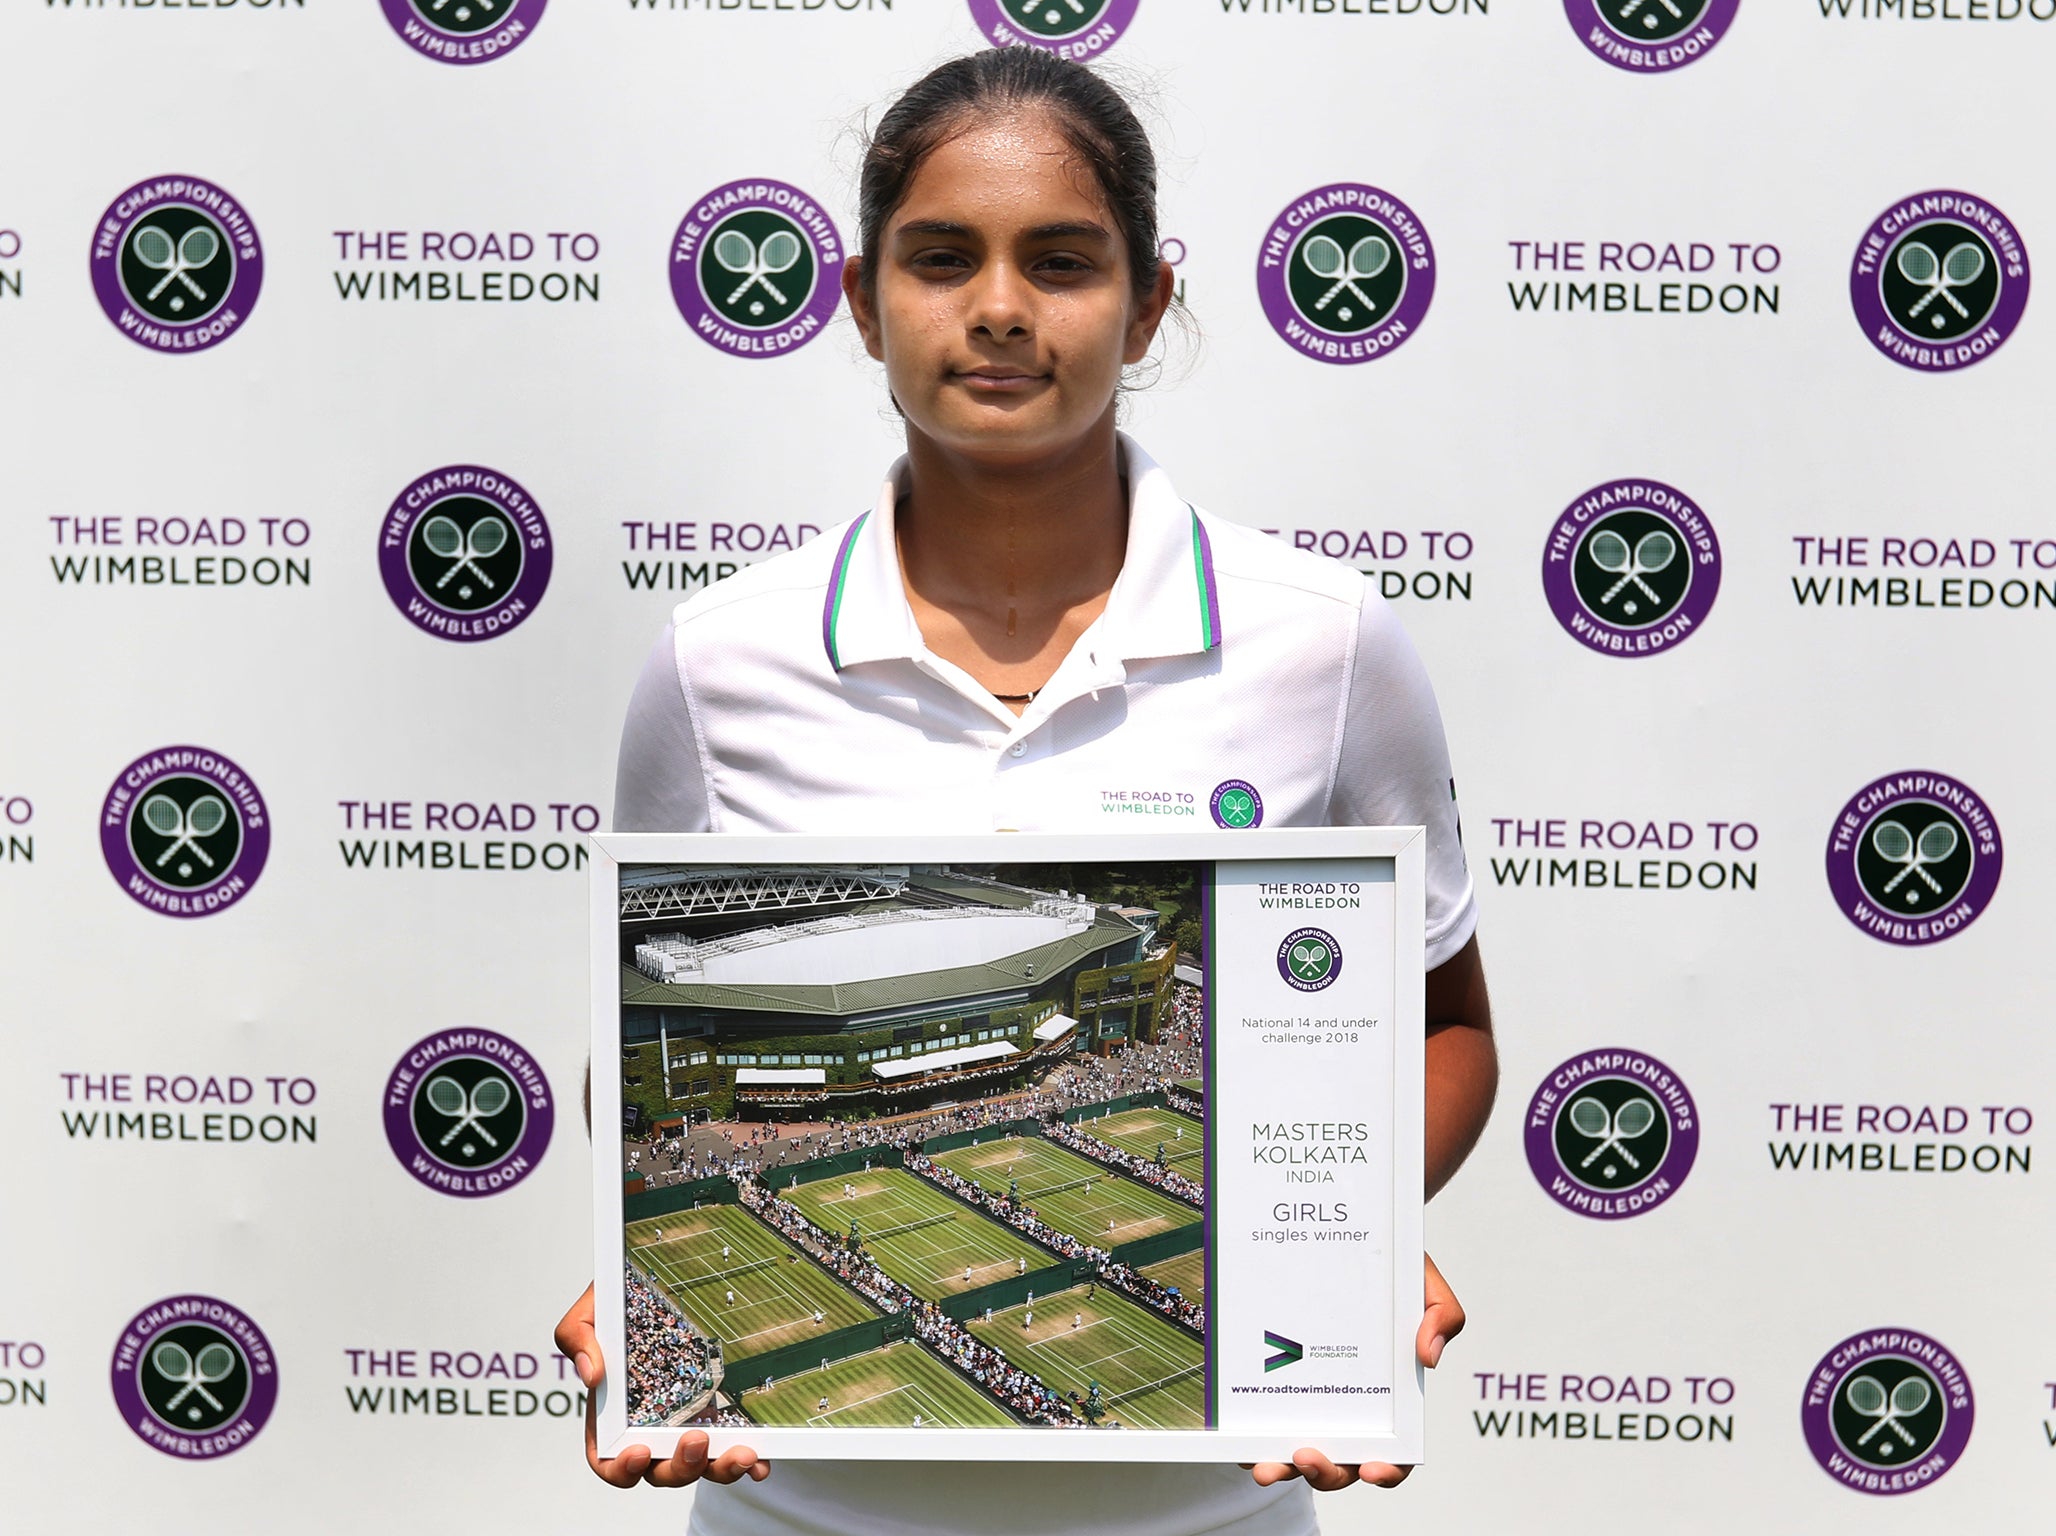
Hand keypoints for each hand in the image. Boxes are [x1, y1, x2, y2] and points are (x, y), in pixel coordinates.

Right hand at [555, 1283, 770, 1487]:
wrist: (658, 1280)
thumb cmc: (620, 1301)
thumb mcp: (592, 1311)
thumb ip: (578, 1337)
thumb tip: (592, 1374)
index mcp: (612, 1414)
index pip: (608, 1459)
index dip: (621, 1468)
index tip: (639, 1451)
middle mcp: (649, 1426)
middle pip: (660, 1471)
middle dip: (680, 1467)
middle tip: (697, 1440)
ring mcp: (686, 1421)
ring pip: (700, 1466)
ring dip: (720, 1469)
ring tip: (743, 1453)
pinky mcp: (719, 1411)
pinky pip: (732, 1444)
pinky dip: (747, 1461)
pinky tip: (761, 1461)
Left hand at [1247, 1251, 1465, 1491]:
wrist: (1337, 1239)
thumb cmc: (1385, 1270)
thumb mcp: (1421, 1280)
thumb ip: (1442, 1313)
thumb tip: (1428, 1357)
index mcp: (1388, 1399)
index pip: (1394, 1453)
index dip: (1388, 1470)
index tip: (1372, 1468)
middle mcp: (1346, 1410)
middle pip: (1341, 1464)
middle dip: (1325, 1473)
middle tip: (1306, 1455)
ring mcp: (1307, 1402)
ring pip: (1295, 1456)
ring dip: (1283, 1469)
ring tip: (1267, 1466)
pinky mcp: (1271, 1387)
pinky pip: (1258, 1427)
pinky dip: (1250, 1445)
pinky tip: (1239, 1446)